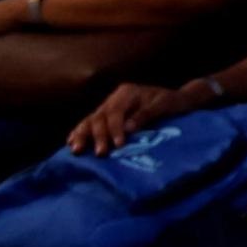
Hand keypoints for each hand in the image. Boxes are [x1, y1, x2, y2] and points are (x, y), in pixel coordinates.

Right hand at [68, 79, 187, 154]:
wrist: (177, 100)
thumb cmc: (173, 102)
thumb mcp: (164, 105)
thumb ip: (146, 114)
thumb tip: (127, 128)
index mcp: (127, 92)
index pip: (115, 112)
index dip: (114, 129)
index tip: (119, 145)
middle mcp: (114, 98)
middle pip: (100, 117)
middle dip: (98, 136)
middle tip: (100, 154)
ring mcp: (108, 106)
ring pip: (90, 119)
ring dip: (82, 135)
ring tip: (75, 150)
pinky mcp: (107, 116)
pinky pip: (89, 123)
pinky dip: (79, 132)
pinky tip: (70, 142)